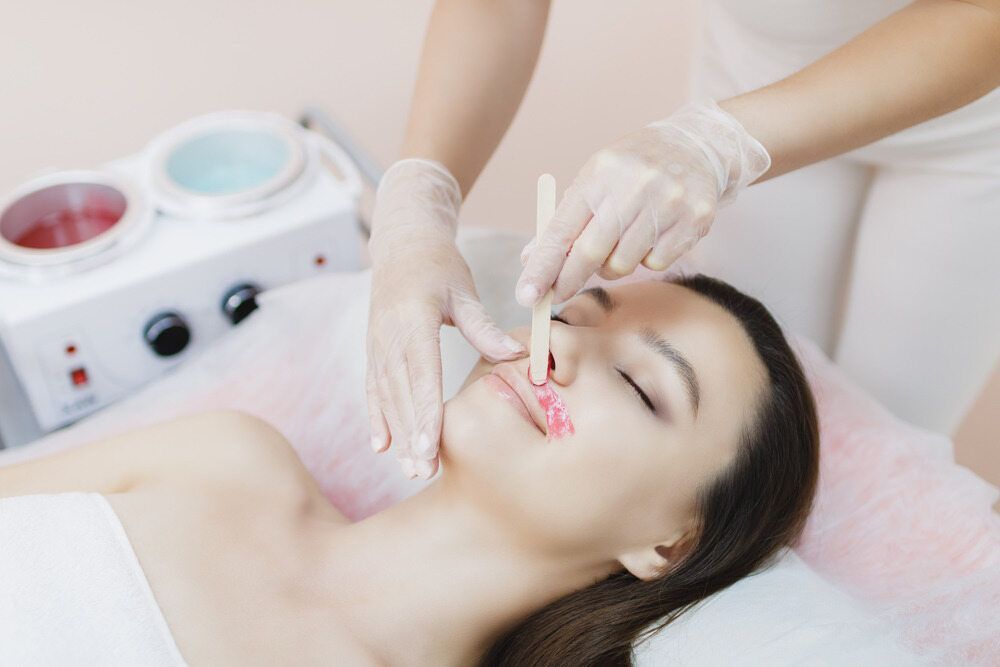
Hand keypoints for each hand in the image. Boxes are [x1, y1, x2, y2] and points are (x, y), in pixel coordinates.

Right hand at [366, 159, 525, 479]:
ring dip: (397, 435)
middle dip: (411, 435)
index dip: (423, 412)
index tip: (429, 445)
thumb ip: (483, 326)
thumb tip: (517, 355)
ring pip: (385, 398)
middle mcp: (388, 337)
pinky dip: (377, 419)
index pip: (420, 374)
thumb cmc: (439, 265)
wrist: (401, 244)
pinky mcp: (373, 351)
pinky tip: (382, 447)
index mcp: (412, 321)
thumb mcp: (462, 289)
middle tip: (424, 471)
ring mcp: (376, 346)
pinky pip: (373, 390)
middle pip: (400, 394)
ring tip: (412, 469)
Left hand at [515, 100, 769, 305]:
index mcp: (600, 174)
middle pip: (590, 254)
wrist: (698, 146)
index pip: (561, 230)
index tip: (526, 295)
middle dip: (568, 280)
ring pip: (622, 265)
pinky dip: (647, 259)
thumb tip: (531, 261)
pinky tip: (652, 236)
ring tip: (620, 243)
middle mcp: (634, 186)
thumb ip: (564, 220)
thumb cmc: (634, 168)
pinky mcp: (694, 220)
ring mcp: (667, 203)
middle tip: (558, 294)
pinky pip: (656, 264)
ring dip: (612, 266)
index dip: (542, 267)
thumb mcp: (595, 179)